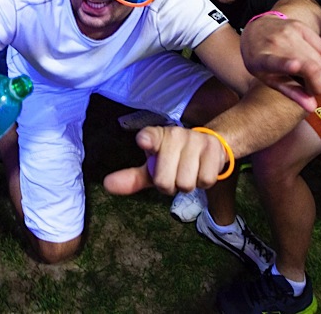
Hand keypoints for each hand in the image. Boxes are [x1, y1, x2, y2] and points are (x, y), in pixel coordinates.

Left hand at [103, 126, 227, 195]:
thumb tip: (107, 185)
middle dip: (169, 186)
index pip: (151, 136)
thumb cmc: (174, 159)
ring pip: (185, 184)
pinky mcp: (214, 148)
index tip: (144, 141)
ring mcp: (196, 140)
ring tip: (189, 171)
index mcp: (157, 137)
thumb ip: (131, 178)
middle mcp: (175, 135)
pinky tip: (202, 169)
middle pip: (165, 181)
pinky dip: (203, 182)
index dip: (147, 140)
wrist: (209, 145)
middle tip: (174, 174)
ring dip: (187, 185)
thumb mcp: (152, 169)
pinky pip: (205, 181)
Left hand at [240, 15, 320, 111]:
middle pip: (310, 65)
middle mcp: (276, 42)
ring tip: (314, 79)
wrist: (256, 29)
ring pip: (320, 59)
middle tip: (312, 90)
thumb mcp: (269, 79)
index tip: (296, 66)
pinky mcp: (301, 27)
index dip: (287, 64)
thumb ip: (291, 92)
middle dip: (318, 84)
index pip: (275, 62)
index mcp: (262, 58)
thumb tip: (313, 106)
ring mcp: (289, 32)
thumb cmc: (261, 59)